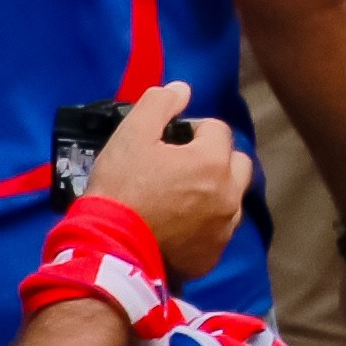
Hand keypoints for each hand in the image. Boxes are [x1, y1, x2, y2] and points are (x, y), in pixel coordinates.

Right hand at [87, 80, 246, 273]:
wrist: (108, 249)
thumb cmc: (121, 188)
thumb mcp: (131, 135)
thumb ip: (159, 104)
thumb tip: (182, 88)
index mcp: (214, 162)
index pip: (217, 129)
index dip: (192, 130)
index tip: (168, 141)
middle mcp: (229, 195)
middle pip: (237, 163)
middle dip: (216, 158)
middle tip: (182, 166)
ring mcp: (224, 229)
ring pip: (232, 198)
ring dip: (216, 191)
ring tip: (181, 196)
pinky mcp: (212, 256)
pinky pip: (219, 230)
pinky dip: (206, 223)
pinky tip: (179, 225)